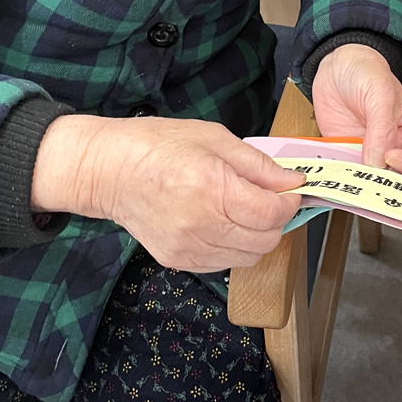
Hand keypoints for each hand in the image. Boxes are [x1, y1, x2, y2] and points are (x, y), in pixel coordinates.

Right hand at [32, 115, 304, 272]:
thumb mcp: (215, 138)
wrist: (108, 171)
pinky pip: (224, 263)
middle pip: (265, 240)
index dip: (289, 201)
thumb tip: (293, 181)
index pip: (271, 213)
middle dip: (276, 220)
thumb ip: (258, 164)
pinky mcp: (178, 261)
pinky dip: (234, 247)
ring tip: (244, 211)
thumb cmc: (159, 145)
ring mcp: (188, 249)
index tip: (290, 188)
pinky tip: (223, 223)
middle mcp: (202, 226)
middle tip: (269, 198)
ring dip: (257, 236)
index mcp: (213, 189)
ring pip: (248, 257)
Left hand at [311, 43, 401, 175]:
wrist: (335, 67)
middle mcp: (396, 147)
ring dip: (364, 185)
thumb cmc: (366, 72)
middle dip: (390, 184)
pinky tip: (336, 176)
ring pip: (374, 182)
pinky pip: (348, 175)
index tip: (391, 157)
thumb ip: (382, 127)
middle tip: (373, 179)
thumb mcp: (380, 93)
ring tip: (353, 182)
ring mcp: (370, 154)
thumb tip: (379, 159)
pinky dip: (342, 179)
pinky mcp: (347, 156)